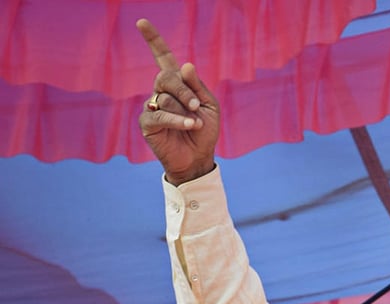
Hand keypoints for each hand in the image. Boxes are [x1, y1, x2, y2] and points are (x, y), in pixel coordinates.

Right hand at [136, 18, 219, 184]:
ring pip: (165, 97)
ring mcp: (152, 106)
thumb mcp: (209, 105)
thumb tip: (185, 65)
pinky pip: (159, 114)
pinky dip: (177, 120)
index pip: (162, 57)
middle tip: (196, 105)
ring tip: (195, 124)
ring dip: (184, 111)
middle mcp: (161, 91)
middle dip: (184, 90)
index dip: (153, 40)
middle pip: (165, 76)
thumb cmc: (205, 130)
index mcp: (177, 84)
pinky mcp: (147, 123)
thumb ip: (197, 86)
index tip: (141, 22)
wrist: (199, 157)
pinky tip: (189, 126)